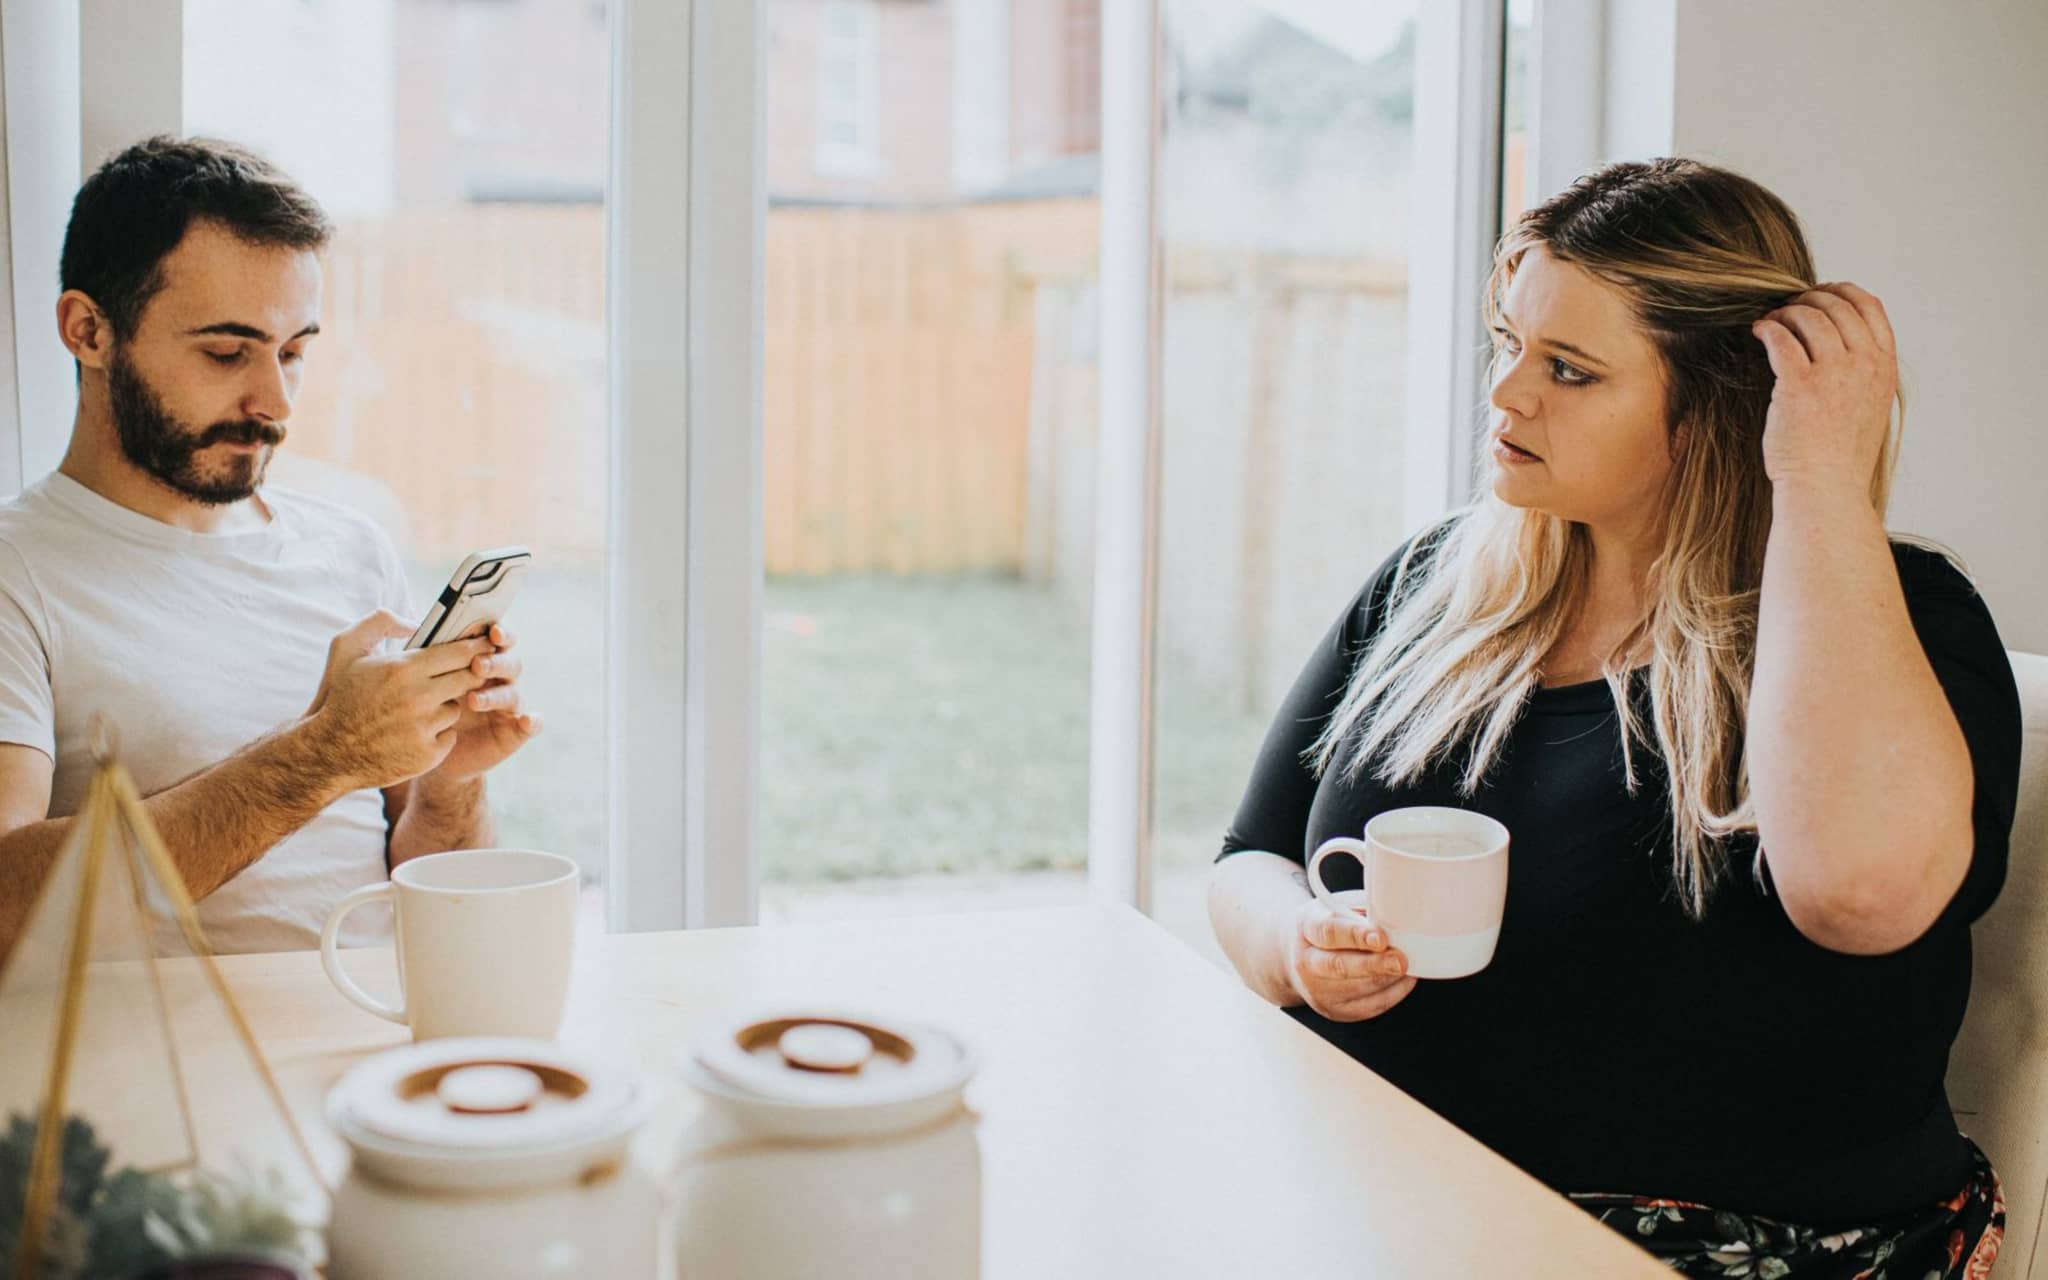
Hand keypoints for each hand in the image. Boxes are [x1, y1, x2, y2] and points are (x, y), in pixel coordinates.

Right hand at [302, 611, 493, 789]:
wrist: (328, 752)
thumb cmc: (340, 696)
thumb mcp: (346, 648)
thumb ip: (380, 623)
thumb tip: (414, 622)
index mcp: (403, 669)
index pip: (460, 652)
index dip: (477, 647)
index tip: (486, 644)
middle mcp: (418, 698)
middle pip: (469, 678)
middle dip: (470, 673)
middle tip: (466, 672)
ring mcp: (424, 728)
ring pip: (457, 707)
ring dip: (445, 705)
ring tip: (419, 708)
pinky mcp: (428, 754)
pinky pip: (450, 735)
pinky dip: (438, 733)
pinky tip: (415, 732)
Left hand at [429, 622, 539, 781]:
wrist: (424, 750)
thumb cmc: (422, 709)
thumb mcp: (418, 681)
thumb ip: (422, 655)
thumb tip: (410, 626)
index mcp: (480, 661)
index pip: (496, 641)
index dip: (498, 633)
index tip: (491, 631)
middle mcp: (498, 680)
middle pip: (509, 663)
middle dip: (495, 662)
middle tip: (477, 665)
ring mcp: (508, 706)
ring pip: (513, 693)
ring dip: (497, 694)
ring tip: (474, 701)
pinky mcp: (514, 732)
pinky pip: (530, 725)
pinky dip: (532, 722)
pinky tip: (526, 721)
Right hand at [1280, 898, 1415, 1021]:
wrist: (1300, 957)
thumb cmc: (1329, 926)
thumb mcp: (1337, 906)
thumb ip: (1361, 910)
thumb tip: (1395, 915)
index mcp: (1306, 928)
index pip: (1329, 932)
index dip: (1356, 935)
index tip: (1381, 937)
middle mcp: (1306, 963)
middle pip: (1340, 966)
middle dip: (1374, 965)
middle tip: (1401, 960)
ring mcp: (1318, 991)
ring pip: (1361, 988)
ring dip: (1390, 977)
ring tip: (1408, 963)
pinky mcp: (1336, 1011)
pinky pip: (1372, 1005)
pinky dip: (1394, 992)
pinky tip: (1403, 978)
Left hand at [1752, 282, 1897, 498]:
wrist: (1825, 489)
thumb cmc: (1839, 456)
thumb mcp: (1869, 407)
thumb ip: (1863, 373)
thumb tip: (1843, 344)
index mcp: (1884, 367)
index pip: (1870, 308)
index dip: (1843, 292)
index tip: (1821, 293)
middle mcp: (1864, 365)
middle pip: (1837, 307)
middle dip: (1809, 299)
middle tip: (1788, 307)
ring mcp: (1834, 374)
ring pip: (1809, 318)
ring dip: (1786, 312)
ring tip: (1772, 321)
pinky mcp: (1799, 386)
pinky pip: (1781, 339)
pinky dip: (1768, 328)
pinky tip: (1759, 332)